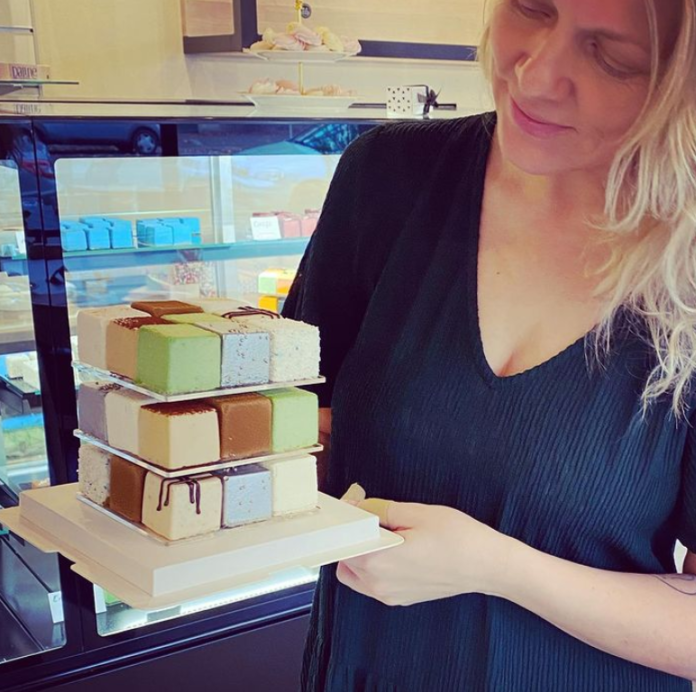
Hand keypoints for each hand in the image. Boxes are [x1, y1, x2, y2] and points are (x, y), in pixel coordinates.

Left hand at [336, 499, 514, 606]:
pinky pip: (373, 582)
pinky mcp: (401, 599)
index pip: (342, 543)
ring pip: (355, 574)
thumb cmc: (457, 538)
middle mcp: (378, 584)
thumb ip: (380, 510)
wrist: (488, 566)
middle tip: (371, 518)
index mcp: (377, 561)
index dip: (344, 522)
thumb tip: (359, 506)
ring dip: (360, 554)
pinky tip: (396, 549)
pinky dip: (374, 566)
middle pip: (344, 559)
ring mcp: (389, 595)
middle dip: (351, 538)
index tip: (352, 508)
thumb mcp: (416, 512)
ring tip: (385, 534)